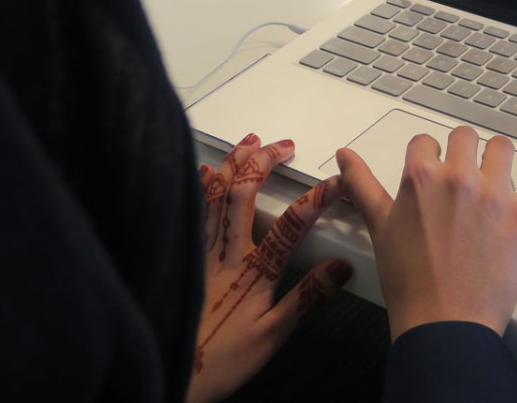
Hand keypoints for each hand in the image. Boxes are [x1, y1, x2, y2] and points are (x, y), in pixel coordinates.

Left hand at [188, 134, 351, 402]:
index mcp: (256, 272)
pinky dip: (203, 189)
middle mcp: (228, 254)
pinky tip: (206, 172)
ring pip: (217, 197)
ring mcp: (205, 253)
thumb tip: (341, 268)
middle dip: (265, 163)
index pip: (291, 225)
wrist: (176, 373)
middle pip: (245, 196)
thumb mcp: (275, 334)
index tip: (336, 183)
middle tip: (283, 145)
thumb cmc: (224, 358)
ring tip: (249, 142)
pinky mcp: (190, 259)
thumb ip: (307, 297)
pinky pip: (196, 214)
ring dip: (234, 164)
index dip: (315, 200)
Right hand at [336, 126, 516, 340]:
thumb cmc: (408, 280)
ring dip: (500, 160)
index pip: (426, 141)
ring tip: (497, 179)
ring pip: (504, 150)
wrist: (441, 321)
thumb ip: (362, 185)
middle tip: (462, 177)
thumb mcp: (378, 227)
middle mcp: (460, 178)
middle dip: (463, 152)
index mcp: (422, 177)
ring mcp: (496, 197)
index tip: (431, 171)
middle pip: (466, 137)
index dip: (427, 157)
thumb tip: (345, 155)